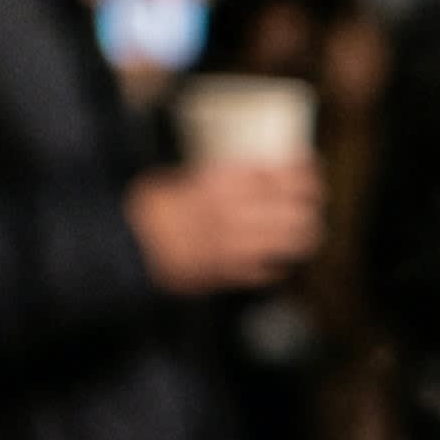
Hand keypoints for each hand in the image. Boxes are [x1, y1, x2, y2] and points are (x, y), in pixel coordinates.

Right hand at [125, 162, 322, 294]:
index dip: (307, 173)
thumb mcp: (182, 175)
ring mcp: (240, 245)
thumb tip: (247, 167)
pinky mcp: (235, 272)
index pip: (285, 174)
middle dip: (311, 205)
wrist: (128, 246)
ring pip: (297, 240)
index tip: (311, 170)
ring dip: (304, 234)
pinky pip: (275, 269)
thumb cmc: (149, 207)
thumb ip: (221, 176)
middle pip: (300, 208)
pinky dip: (281, 263)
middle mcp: (239, 212)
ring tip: (303, 230)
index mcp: (225, 181)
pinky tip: (276, 257)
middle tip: (311, 202)